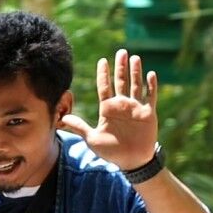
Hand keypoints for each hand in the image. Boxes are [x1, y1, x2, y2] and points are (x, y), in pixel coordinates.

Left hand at [57, 49, 158, 170]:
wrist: (131, 161)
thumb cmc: (111, 151)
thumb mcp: (92, 138)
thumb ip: (79, 127)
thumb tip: (62, 118)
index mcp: (107, 109)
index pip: (104, 87)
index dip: (103, 74)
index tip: (102, 60)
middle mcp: (121, 105)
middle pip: (120, 81)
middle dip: (120, 67)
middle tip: (121, 51)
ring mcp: (135, 107)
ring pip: (135, 85)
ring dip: (136, 72)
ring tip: (134, 57)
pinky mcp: (148, 113)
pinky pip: (150, 96)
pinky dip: (151, 85)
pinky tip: (150, 73)